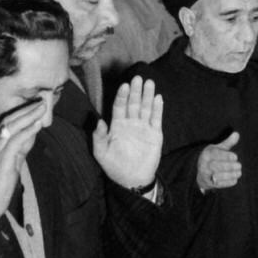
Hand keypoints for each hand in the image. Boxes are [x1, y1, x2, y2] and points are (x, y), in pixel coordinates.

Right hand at [0, 95, 51, 218]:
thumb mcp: (12, 162)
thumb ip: (20, 148)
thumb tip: (32, 134)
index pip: (6, 122)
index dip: (21, 112)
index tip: (35, 105)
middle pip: (8, 121)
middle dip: (26, 109)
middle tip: (41, 102)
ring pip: (11, 127)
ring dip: (28, 116)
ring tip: (42, 108)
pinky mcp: (1, 161)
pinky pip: (15, 142)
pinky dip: (27, 131)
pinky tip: (37, 125)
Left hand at [94, 75, 163, 192]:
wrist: (133, 180)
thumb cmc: (114, 166)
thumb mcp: (101, 153)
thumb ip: (99, 137)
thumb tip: (99, 120)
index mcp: (117, 126)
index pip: (119, 107)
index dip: (122, 96)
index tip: (124, 85)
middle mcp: (131, 124)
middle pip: (133, 104)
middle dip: (135, 91)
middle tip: (138, 78)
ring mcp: (144, 128)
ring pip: (146, 108)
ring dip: (147, 96)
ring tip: (149, 83)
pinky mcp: (155, 134)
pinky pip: (157, 119)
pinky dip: (157, 109)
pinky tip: (158, 98)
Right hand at [196, 130, 241, 192]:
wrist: (200, 171)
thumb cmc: (213, 157)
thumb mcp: (218, 148)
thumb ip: (228, 143)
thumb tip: (237, 134)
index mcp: (207, 154)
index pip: (215, 155)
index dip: (225, 156)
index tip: (235, 157)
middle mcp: (204, 165)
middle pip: (215, 166)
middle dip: (228, 166)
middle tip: (239, 165)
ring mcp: (206, 175)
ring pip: (216, 176)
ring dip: (229, 175)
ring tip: (239, 172)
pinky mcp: (209, 184)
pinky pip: (217, 185)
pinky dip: (227, 183)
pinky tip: (235, 179)